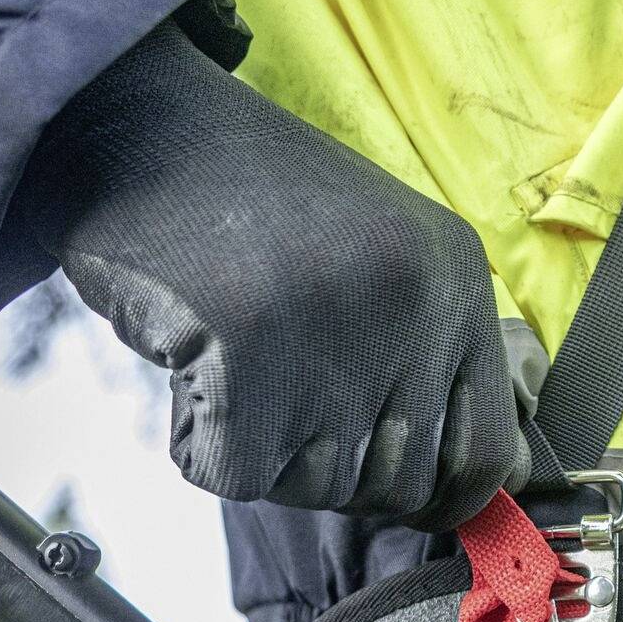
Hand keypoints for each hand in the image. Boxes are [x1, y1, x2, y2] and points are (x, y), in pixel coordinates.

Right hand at [19, 20, 528, 530]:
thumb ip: (431, 355)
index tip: (409, 494)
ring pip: (321, 489)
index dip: (445, 495)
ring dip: (270, 453)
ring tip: (240, 360)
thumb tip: (467, 483)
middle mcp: (410, 311)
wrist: (134, 126)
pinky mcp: (247, 373)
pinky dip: (204, 444)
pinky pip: (239, 479)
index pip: (488, 454)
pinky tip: (194, 367)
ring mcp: (332, 342)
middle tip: (287, 394)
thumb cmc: (252, 201)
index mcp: (454, 280)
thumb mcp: (382, 254)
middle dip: (342, 470)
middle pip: (400, 485)